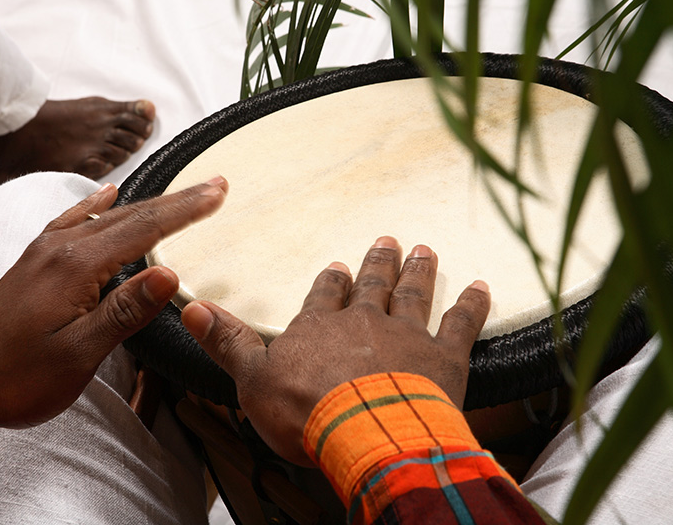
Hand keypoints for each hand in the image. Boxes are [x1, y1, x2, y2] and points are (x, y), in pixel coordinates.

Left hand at [0, 177, 227, 427]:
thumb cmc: (20, 376)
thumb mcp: (79, 353)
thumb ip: (124, 311)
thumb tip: (170, 273)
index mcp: (76, 266)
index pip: (145, 228)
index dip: (186, 210)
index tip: (219, 192)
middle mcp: (61, 248)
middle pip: (130, 215)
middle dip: (176, 201)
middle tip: (215, 186)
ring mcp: (45, 251)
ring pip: (106, 216)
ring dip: (146, 204)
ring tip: (178, 194)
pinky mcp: (35, 261)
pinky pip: (74, 220)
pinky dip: (98, 204)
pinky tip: (107, 194)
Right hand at [181, 236, 489, 464]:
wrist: (366, 432)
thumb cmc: (307, 411)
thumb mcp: (252, 379)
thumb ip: (227, 342)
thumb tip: (190, 309)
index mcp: (320, 329)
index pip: (324, 298)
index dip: (331, 283)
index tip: (338, 268)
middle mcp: (364, 323)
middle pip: (372, 286)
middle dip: (379, 263)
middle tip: (388, 240)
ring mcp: (407, 336)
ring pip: (412, 295)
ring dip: (418, 272)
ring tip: (423, 250)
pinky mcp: (444, 357)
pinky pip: (461, 323)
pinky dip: (472, 304)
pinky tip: (481, 287)